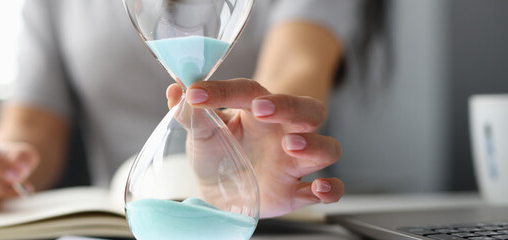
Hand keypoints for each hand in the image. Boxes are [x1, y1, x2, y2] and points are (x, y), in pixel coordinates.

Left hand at [166, 79, 342, 217]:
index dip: (223, 90)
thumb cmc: (217, 153)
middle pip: (306, 110)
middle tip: (263, 109)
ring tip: (291, 146)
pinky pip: (328, 189)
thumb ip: (189, 113)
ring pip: (326, 147)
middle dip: (290, 107)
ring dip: (314, 144)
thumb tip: (175, 90)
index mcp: (256, 111)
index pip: (247, 92)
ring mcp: (293, 163)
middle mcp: (282, 132)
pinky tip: (321, 188)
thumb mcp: (199, 133)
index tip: (195, 93)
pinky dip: (331, 189)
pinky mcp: (298, 192)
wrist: (221, 193)